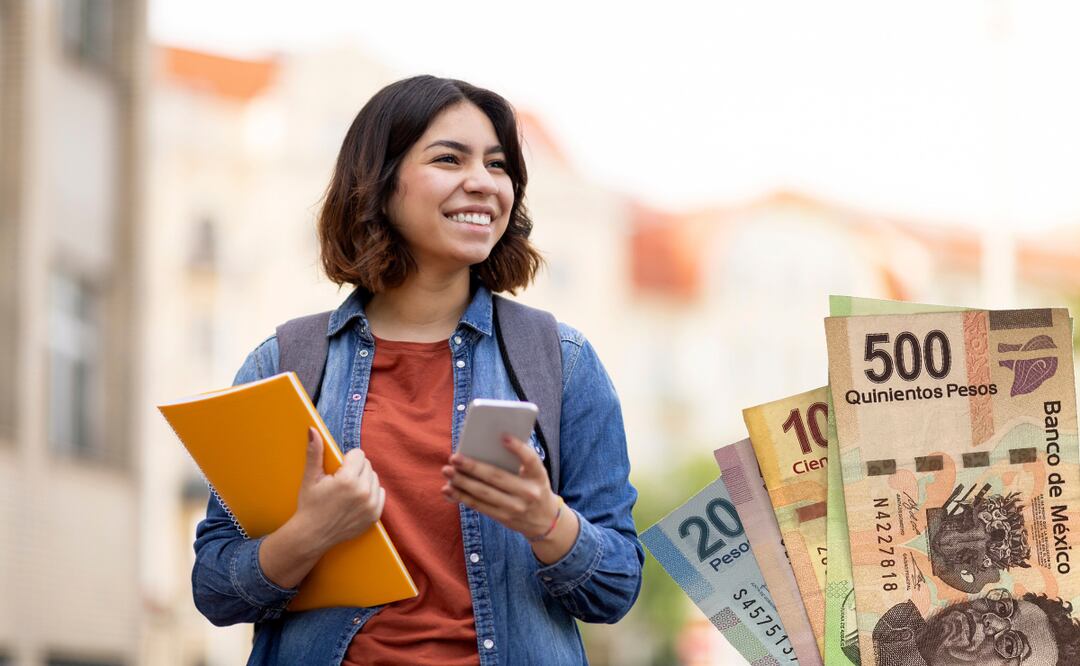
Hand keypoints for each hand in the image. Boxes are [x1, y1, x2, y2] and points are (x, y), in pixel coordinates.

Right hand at [259, 428, 385, 588]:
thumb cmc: (310, 505)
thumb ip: (314, 452)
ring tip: (347, 490)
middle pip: (367, 465)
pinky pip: (380, 493)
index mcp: (347, 480)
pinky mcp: (375, 515)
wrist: (312, 535)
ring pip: (374, 478)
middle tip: (340, 481)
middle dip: (355, 469)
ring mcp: (371, 505)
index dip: (346, 460)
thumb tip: (313, 429)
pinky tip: (356, 498)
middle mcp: (363, 492)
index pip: (359, 454)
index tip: (337, 470)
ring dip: (364, 480)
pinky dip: (371, 493)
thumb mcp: (310, 478)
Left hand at [440, 435, 564, 542]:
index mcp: (538, 476)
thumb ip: (518, 462)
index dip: (518, 448)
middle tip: (454, 457)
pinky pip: (479, 506)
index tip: (503, 436)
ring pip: (484, 494)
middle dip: (473, 467)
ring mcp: (515, 508)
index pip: (530, 460)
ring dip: (462, 482)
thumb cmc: (534, 487)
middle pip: (497, 477)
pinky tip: (449, 489)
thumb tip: (484, 449)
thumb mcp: (535, 474)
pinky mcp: (503, 518)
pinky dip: (462, 497)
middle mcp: (528, 492)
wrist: (545, 520)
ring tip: (447, 471)